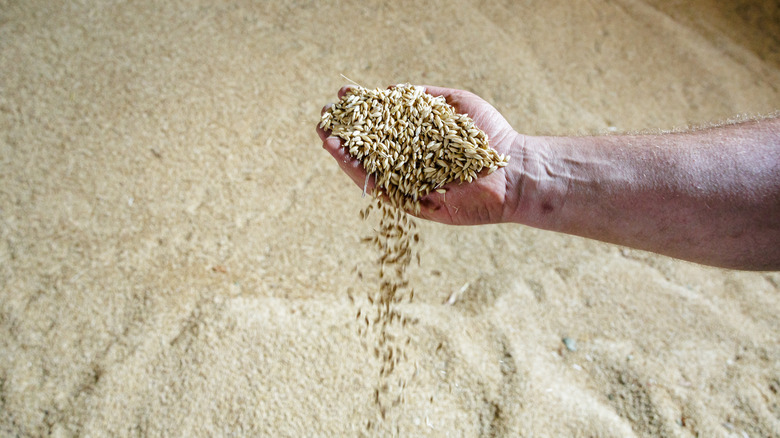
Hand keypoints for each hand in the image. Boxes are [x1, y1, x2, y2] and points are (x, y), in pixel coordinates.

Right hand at [317, 85, 524, 224]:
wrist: (514, 170)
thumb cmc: (491, 135)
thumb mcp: (456, 104)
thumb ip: (425, 98)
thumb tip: (393, 91)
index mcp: (420, 143)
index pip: (384, 126)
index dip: (363, 112)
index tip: (344, 96)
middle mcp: (412, 164)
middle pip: (371, 150)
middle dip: (347, 134)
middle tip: (325, 119)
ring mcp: (412, 185)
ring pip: (371, 170)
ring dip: (345, 154)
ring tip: (325, 137)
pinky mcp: (415, 204)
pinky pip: (384, 189)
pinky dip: (362, 174)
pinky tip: (346, 158)